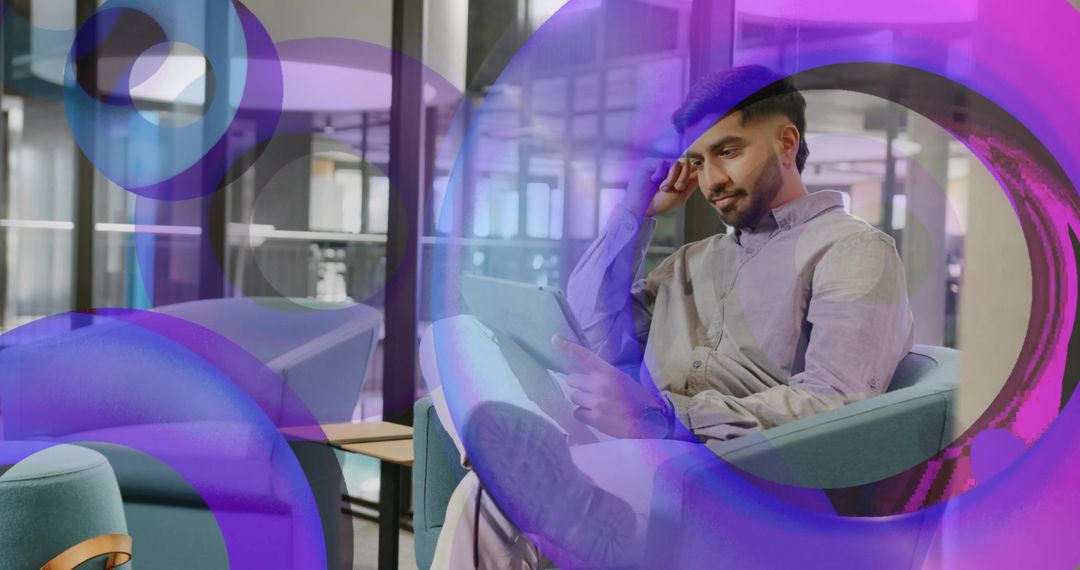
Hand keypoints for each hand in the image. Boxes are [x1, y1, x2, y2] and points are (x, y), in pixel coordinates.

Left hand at [553, 335, 670, 438]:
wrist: (648, 423)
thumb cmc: (639, 401)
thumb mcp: (624, 381)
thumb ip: (606, 377)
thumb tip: (588, 378)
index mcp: (609, 372)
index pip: (585, 356)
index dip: (568, 347)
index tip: (554, 339)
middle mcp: (600, 385)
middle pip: (572, 379)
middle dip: (578, 385)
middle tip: (589, 391)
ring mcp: (596, 402)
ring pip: (574, 397)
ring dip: (582, 401)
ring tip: (596, 406)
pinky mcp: (593, 418)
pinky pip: (577, 413)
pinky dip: (583, 415)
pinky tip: (595, 416)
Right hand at [621, 158, 697, 217]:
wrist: (641, 207)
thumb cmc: (659, 203)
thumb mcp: (681, 195)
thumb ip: (691, 182)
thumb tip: (701, 170)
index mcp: (677, 175)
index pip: (691, 166)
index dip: (696, 169)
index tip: (693, 178)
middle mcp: (669, 168)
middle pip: (687, 162)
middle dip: (685, 177)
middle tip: (678, 188)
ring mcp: (660, 164)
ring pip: (678, 162)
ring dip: (674, 178)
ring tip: (664, 188)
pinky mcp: (651, 162)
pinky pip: (666, 162)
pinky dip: (664, 175)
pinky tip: (657, 182)